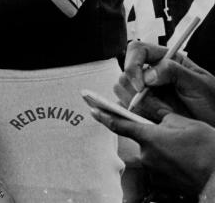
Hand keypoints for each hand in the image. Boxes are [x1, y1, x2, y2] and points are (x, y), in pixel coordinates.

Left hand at [90, 110, 214, 194]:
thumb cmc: (207, 149)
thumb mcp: (186, 124)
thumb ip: (163, 116)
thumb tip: (153, 114)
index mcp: (150, 138)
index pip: (120, 125)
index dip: (104, 116)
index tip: (92, 110)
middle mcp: (147, 156)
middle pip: (143, 142)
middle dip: (156, 139)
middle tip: (180, 141)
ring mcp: (153, 173)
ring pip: (153, 157)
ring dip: (165, 155)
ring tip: (186, 155)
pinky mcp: (162, 186)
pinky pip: (161, 172)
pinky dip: (170, 167)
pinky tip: (185, 165)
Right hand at [118, 41, 214, 124]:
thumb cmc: (214, 105)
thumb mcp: (200, 84)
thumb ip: (174, 72)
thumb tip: (148, 73)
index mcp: (167, 60)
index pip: (138, 50)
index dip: (133, 65)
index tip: (141, 85)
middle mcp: (153, 74)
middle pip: (125, 71)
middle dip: (135, 89)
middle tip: (153, 104)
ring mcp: (147, 91)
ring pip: (121, 89)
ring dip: (136, 103)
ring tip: (160, 113)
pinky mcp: (143, 108)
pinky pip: (125, 107)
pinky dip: (133, 114)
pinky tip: (153, 119)